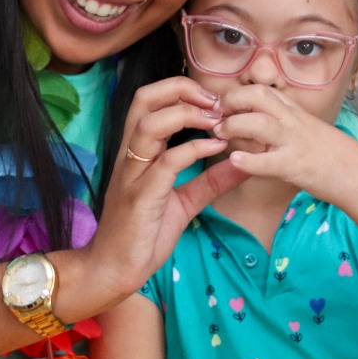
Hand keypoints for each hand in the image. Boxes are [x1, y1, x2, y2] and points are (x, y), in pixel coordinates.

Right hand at [71, 77, 237, 303]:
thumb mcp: (185, 202)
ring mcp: (132, 173)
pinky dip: (194, 149)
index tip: (214, 101)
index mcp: (138, 151)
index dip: (181, 90)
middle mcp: (130, 155)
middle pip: (144, 99)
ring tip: (217, 121)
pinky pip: (167, 162)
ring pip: (150, 123)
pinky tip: (216, 149)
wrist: (114, 269)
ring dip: (187, 114)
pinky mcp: (140, 196)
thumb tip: (242, 163)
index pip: (150, 100)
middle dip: (181, 89)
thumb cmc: (143, 235)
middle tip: (215, 101)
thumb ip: (211, 180)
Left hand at [210, 84, 357, 203]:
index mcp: (294, 111)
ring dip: (234, 125)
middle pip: (258, 96)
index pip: (262, 90)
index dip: (237, 94)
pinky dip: (248, 161)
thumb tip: (252, 119)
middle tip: (216, 114)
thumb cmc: (328, 154)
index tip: (221, 105)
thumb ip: (281, 121)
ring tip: (220, 133)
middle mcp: (293, 121)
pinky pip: (268, 161)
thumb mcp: (304, 128)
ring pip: (260, 123)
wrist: (357, 174)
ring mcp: (294, 142)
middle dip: (232, 101)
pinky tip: (234, 160)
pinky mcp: (295, 166)